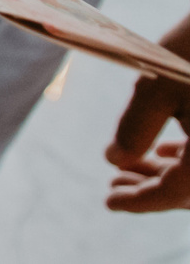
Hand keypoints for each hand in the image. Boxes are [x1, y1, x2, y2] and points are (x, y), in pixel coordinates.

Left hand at [109, 20, 189, 210]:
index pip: (179, 194)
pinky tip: (166, 151)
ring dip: (170, 175)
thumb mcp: (158, 85)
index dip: (142, 202)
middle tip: (113, 188)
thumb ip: (136, 127)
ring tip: (127, 168)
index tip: (109, 203)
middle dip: (153, 190)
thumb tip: (113, 160)